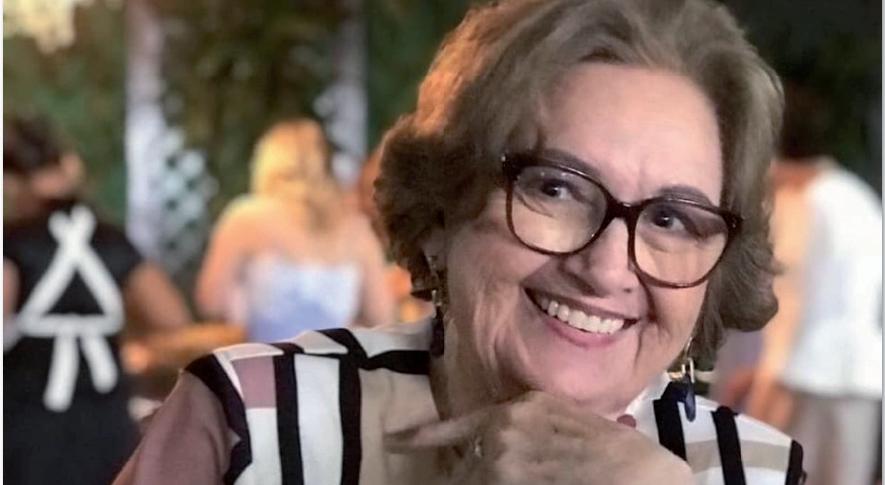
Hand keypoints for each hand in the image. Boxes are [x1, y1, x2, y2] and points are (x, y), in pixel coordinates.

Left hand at [386, 391, 693, 483]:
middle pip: (464, 467)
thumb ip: (531, 425)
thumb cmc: (616, 449)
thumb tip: (503, 442)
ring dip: (481, 482)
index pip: (456, 425)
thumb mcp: (569, 419)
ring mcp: (504, 463)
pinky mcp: (511, 484)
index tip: (393, 442)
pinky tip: (521, 483)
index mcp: (518, 408)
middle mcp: (503, 431)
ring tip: (524, 478)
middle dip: (464, 478)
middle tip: (473, 478)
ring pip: (473, 480)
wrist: (640, 472)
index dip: (420, 437)